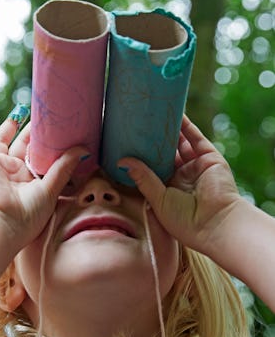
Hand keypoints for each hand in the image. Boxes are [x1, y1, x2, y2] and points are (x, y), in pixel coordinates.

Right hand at [0, 113, 88, 249]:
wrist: (2, 222)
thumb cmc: (28, 214)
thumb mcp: (51, 189)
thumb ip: (65, 167)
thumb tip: (84, 149)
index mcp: (30, 182)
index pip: (39, 159)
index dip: (47, 145)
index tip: (57, 131)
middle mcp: (13, 173)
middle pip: (22, 147)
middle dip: (31, 133)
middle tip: (43, 117)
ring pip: (1, 141)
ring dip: (10, 126)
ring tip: (22, 110)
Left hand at [118, 115, 241, 253]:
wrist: (215, 224)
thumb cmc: (184, 221)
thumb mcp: (157, 199)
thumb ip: (143, 178)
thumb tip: (122, 161)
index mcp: (168, 189)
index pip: (153, 168)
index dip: (142, 156)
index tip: (128, 143)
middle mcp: (182, 176)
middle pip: (166, 153)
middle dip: (154, 139)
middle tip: (140, 123)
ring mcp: (195, 166)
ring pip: (180, 143)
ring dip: (169, 129)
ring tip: (155, 112)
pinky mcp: (208, 158)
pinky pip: (195, 138)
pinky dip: (186, 125)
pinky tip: (176, 113)